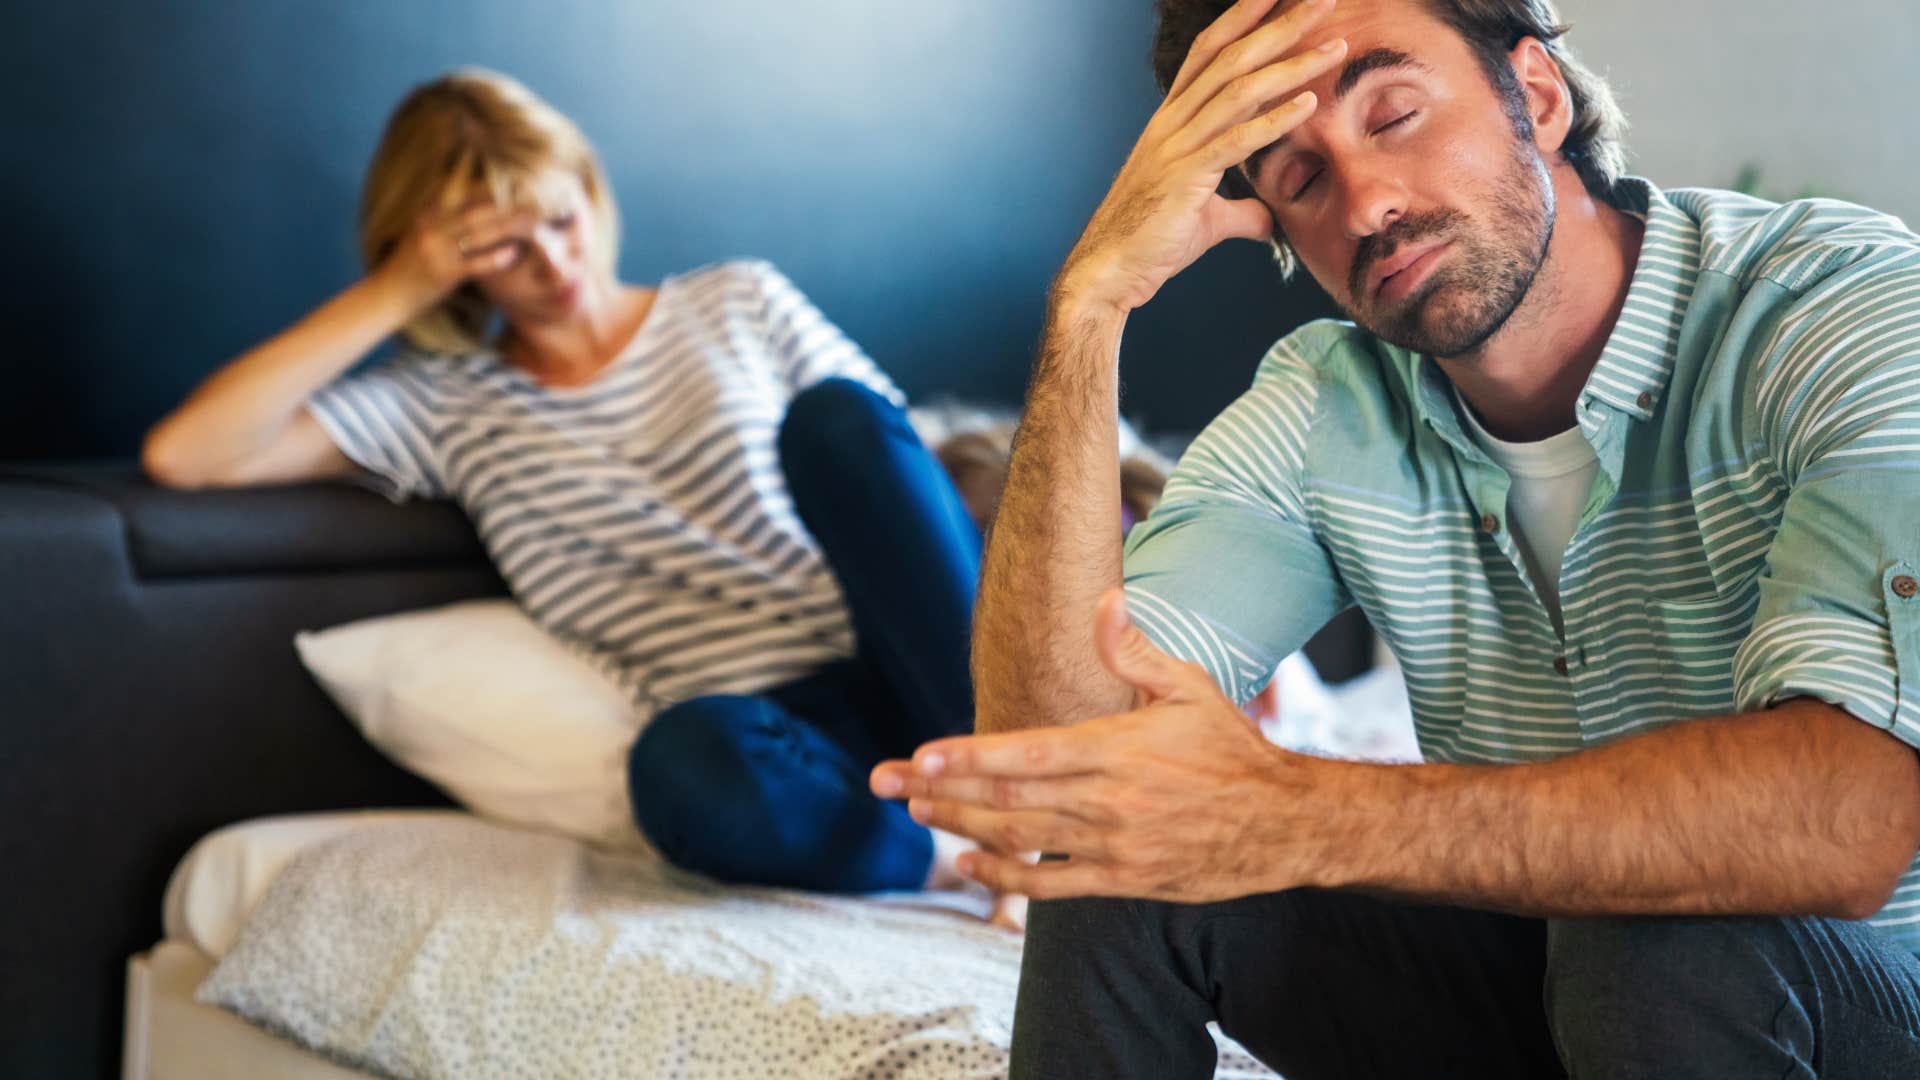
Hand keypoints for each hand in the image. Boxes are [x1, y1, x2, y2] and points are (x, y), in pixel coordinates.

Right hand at [377, 200, 537, 309]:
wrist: (388, 296)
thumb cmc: (411, 267)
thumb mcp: (423, 235)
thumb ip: (444, 219)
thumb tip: (473, 204)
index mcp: (427, 214)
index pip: (463, 193)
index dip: (492, 188)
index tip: (518, 185)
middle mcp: (431, 227)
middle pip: (475, 209)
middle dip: (506, 204)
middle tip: (534, 202)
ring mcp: (436, 250)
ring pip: (477, 232)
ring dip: (507, 226)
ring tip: (532, 222)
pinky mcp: (443, 274)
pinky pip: (475, 262)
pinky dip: (497, 257)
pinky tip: (515, 253)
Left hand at [871, 589, 1343, 902]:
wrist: (1284, 823)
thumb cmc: (1231, 748)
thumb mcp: (1188, 687)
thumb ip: (1133, 650)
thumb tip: (1103, 601)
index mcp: (1115, 750)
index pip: (1024, 755)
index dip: (967, 757)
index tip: (918, 755)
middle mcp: (1106, 802)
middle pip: (1005, 800)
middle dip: (938, 791)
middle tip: (884, 784)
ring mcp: (1112, 846)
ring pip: (1019, 840)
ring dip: (959, 827)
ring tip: (914, 811)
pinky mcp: (1123, 880)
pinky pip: (1052, 885)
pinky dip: (1005, 876)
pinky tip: (967, 862)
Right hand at [1055, 0, 1345, 314]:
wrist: (1108, 270)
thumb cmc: (1149, 243)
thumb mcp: (1205, 220)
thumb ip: (1241, 211)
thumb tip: (1268, 219)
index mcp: (1171, 121)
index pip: (1211, 54)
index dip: (1245, 18)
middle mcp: (1172, 123)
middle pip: (1231, 58)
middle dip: (1279, 24)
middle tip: (1322, 0)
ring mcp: (1176, 147)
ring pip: (1238, 90)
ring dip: (1290, 64)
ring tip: (1334, 46)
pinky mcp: (1184, 178)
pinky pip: (1235, 140)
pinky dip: (1274, 119)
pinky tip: (1307, 101)